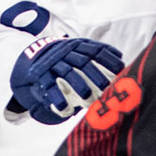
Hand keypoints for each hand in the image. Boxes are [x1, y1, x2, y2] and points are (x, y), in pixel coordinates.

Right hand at [10, 37, 125, 125]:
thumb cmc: (65, 58)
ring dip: (78, 85)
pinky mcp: (41, 75)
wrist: (35, 57)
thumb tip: (120, 57)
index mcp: (78, 46)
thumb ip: (97, 53)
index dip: (108, 58)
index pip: (95, 50)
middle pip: (83, 62)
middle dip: (96, 74)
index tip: (121, 68)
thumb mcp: (78, 51)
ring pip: (67, 73)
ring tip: (87, 98)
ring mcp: (53, 63)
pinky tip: (65, 109)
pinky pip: (49, 86)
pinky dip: (57, 98)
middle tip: (106, 87)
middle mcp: (66, 52)